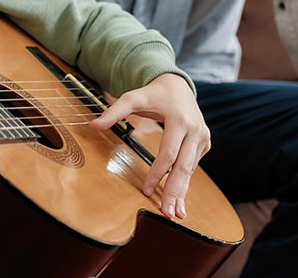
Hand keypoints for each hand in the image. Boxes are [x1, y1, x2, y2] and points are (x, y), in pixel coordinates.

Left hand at [88, 73, 208, 218]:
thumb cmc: (154, 94)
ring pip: (191, 170)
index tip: (146, 190)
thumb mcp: (133, 97)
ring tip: (175, 212)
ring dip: (182, 192)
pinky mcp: (205, 142)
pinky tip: (179, 197)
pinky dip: (185, 182)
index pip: (168, 154)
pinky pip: (193, 165)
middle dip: (176, 192)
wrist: (178, 85)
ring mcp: (203, 137)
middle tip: (168, 213)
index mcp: (180, 120)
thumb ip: (113, 112)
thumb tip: (92, 125)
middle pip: (184, 167)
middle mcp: (195, 129)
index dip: (157, 174)